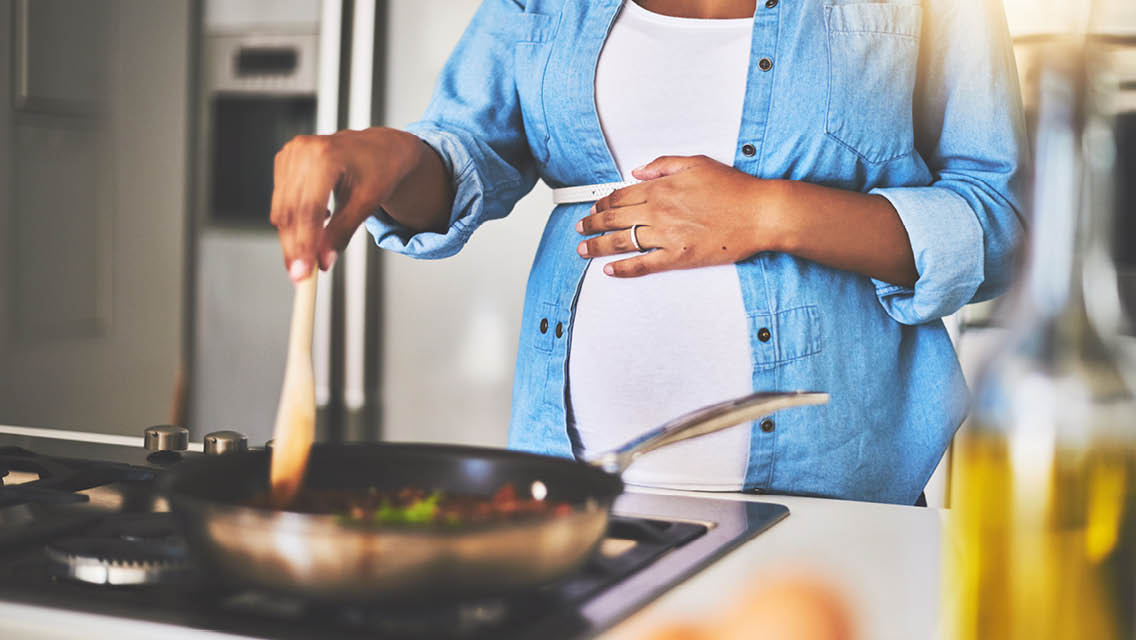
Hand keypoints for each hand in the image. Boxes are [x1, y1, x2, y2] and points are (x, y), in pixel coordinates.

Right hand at [270, 127, 434, 281]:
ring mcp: (290, 153)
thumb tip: (323, 261)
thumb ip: (342, 232)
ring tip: (310, 257)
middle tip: (300, 277)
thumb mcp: (366, 203)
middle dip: (295, 247)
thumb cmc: (379, 170)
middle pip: (290, 210)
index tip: (303, 273)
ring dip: (291, 238)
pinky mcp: (284, 160)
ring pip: (281, 209)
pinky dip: (292, 221)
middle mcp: (303, 150)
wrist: (380, 148)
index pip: (308, 208)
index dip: (304, 243)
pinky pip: (281, 200)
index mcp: (326, 155)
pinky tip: (315, 224)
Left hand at [575, 155, 787, 277]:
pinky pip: (642, 265)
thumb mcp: (697, 163)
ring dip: (597, 246)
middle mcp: (658, 212)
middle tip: (580, 228)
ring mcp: (666, 236)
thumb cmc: (734, 189)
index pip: (620, 196)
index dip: (602, 203)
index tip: (593, 207)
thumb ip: (663, 165)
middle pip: (613, 219)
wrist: (759, 213)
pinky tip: (609, 270)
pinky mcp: (677, 257)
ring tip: (583, 249)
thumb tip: (638, 171)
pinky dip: (623, 268)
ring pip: (621, 242)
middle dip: (591, 224)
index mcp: (661, 189)